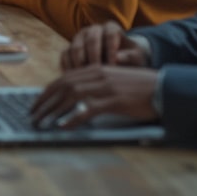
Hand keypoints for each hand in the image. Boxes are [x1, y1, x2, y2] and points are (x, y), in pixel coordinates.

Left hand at [30, 65, 159, 128]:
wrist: (163, 88)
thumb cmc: (138, 87)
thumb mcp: (112, 81)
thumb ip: (94, 85)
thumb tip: (74, 99)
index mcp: (95, 69)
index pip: (63, 79)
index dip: (47, 92)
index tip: (36, 104)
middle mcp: (97, 74)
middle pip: (62, 87)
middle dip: (44, 102)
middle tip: (33, 115)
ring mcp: (105, 87)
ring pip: (71, 96)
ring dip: (53, 110)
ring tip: (42, 122)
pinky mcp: (114, 100)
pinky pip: (88, 109)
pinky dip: (74, 118)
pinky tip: (64, 126)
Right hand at [61, 22, 150, 69]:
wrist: (119, 64)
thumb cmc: (131, 60)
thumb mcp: (136, 59)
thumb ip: (130, 57)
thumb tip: (118, 57)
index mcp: (111, 28)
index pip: (110, 33)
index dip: (111, 48)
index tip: (114, 65)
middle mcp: (93, 30)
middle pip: (90, 39)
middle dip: (94, 57)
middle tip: (98, 72)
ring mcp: (79, 39)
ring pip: (75, 47)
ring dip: (80, 64)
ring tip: (86, 78)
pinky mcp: (69, 49)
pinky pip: (65, 56)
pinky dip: (69, 68)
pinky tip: (75, 80)